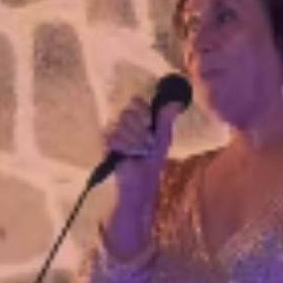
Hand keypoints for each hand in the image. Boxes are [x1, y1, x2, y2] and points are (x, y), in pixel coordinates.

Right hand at [103, 96, 182, 231]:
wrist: (142, 181)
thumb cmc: (153, 161)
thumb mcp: (163, 139)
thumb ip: (166, 119)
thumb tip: (177, 102)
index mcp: (139, 118)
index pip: (135, 101)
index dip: (142, 111)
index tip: (149, 124)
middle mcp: (125, 122)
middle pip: (127, 113)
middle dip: (140, 131)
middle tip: (148, 145)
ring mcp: (114, 132)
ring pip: (120, 125)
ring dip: (134, 142)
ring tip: (139, 153)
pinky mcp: (105, 144)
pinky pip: (112, 137)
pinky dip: (124, 148)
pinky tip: (128, 156)